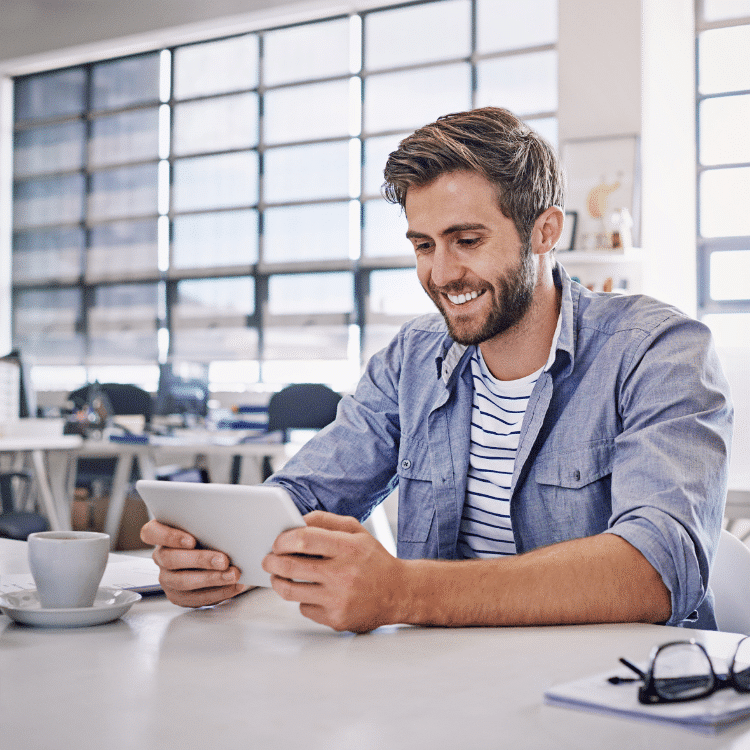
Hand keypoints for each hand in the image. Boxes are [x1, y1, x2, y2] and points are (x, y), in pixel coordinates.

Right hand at [140, 519, 247, 607]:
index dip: (169, 537)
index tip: (191, 540)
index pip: (151, 533)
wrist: (213, 555)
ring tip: (232, 575)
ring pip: (182, 582)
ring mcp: (167, 577)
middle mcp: (161, 556)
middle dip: (200, 560)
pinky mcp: (178, 595)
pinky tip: (233, 586)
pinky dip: (218, 592)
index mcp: (159, 533)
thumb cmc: (207, 533)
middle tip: (223, 560)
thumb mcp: (202, 523)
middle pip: (171, 559)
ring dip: (211, 579)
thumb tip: (227, 519)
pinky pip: (195, 598)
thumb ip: (205, 521)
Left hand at [262, 511, 406, 632]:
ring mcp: (339, 599)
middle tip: (268, 559)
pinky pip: (304, 608)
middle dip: (271, 561)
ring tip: (277, 575)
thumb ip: (325, 520)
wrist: (399, 593)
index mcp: (348, 547)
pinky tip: (310, 591)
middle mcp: (343, 574)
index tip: (276, 542)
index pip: (303, 539)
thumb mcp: (356, 530)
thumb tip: (295, 520)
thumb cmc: (374, 560)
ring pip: (291, 591)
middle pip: (290, 566)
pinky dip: (302, 599)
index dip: (282, 540)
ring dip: (278, 581)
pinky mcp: (336, 619)